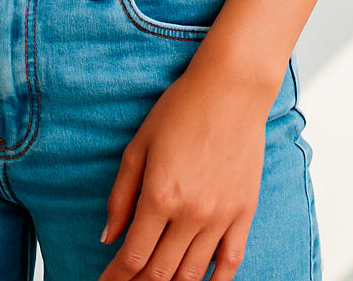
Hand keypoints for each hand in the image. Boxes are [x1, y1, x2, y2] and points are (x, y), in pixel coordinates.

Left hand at [97, 59, 271, 280]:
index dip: (116, 276)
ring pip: (192, 274)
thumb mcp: (139, 145)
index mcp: (160, 195)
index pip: (134, 256)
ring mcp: (220, 216)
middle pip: (160, 272)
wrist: (231, 90)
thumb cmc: (181, 109)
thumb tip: (108, 236)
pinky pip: (230, 262)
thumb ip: (121, 195)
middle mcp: (191, 213)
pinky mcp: (244, 213)